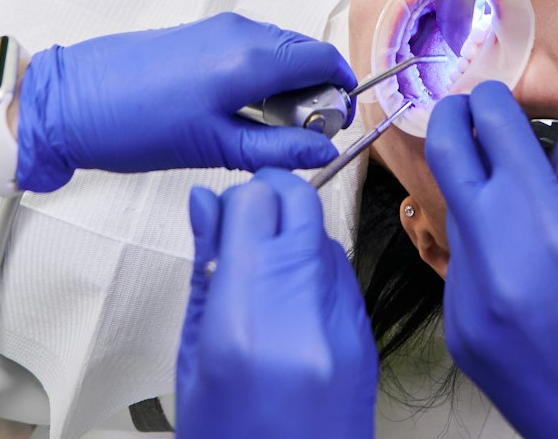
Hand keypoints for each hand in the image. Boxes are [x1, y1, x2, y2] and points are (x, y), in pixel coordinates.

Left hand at [11, 13, 356, 192]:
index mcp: (250, 57)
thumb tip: (321, 151)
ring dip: (286, 85)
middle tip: (300, 134)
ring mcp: (218, 29)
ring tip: (264, 128)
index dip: (339, 91)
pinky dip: (260, 77)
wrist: (69, 102)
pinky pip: (249, 50)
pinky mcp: (199, 35)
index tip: (334, 122)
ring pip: (277, 52)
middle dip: (314, 91)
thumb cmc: (132, 124)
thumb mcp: (214, 147)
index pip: (322, 58)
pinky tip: (239, 111)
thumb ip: (276, 148)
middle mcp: (240, 32)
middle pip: (304, 53)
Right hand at [175, 169, 375, 438]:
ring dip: (295, 237)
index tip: (223, 214)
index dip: (236, 199)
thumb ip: (204, 272)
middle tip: (247, 221)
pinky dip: (316, 274)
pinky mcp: (364, 339)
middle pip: (301, 205)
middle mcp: (301, 314)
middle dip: (273, 198)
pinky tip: (291, 307)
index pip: (254, 204)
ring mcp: (341, 326)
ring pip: (324, 236)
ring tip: (263, 279)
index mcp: (244, 319)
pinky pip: (342, 276)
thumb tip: (206, 204)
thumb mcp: (193, 359)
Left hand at [424, 84, 557, 438]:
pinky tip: (518, 277)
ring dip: (477, 203)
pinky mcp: (457, 331)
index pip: (492, 129)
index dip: (489, 101)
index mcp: (545, 227)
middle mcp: (497, 258)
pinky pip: (459, 270)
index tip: (491, 95)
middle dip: (451, 122)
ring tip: (517, 217)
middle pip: (444, 156)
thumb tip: (517, 161)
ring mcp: (467, 298)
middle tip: (463, 113)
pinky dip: (483, 259)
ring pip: (454, 217)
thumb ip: (552, 193)